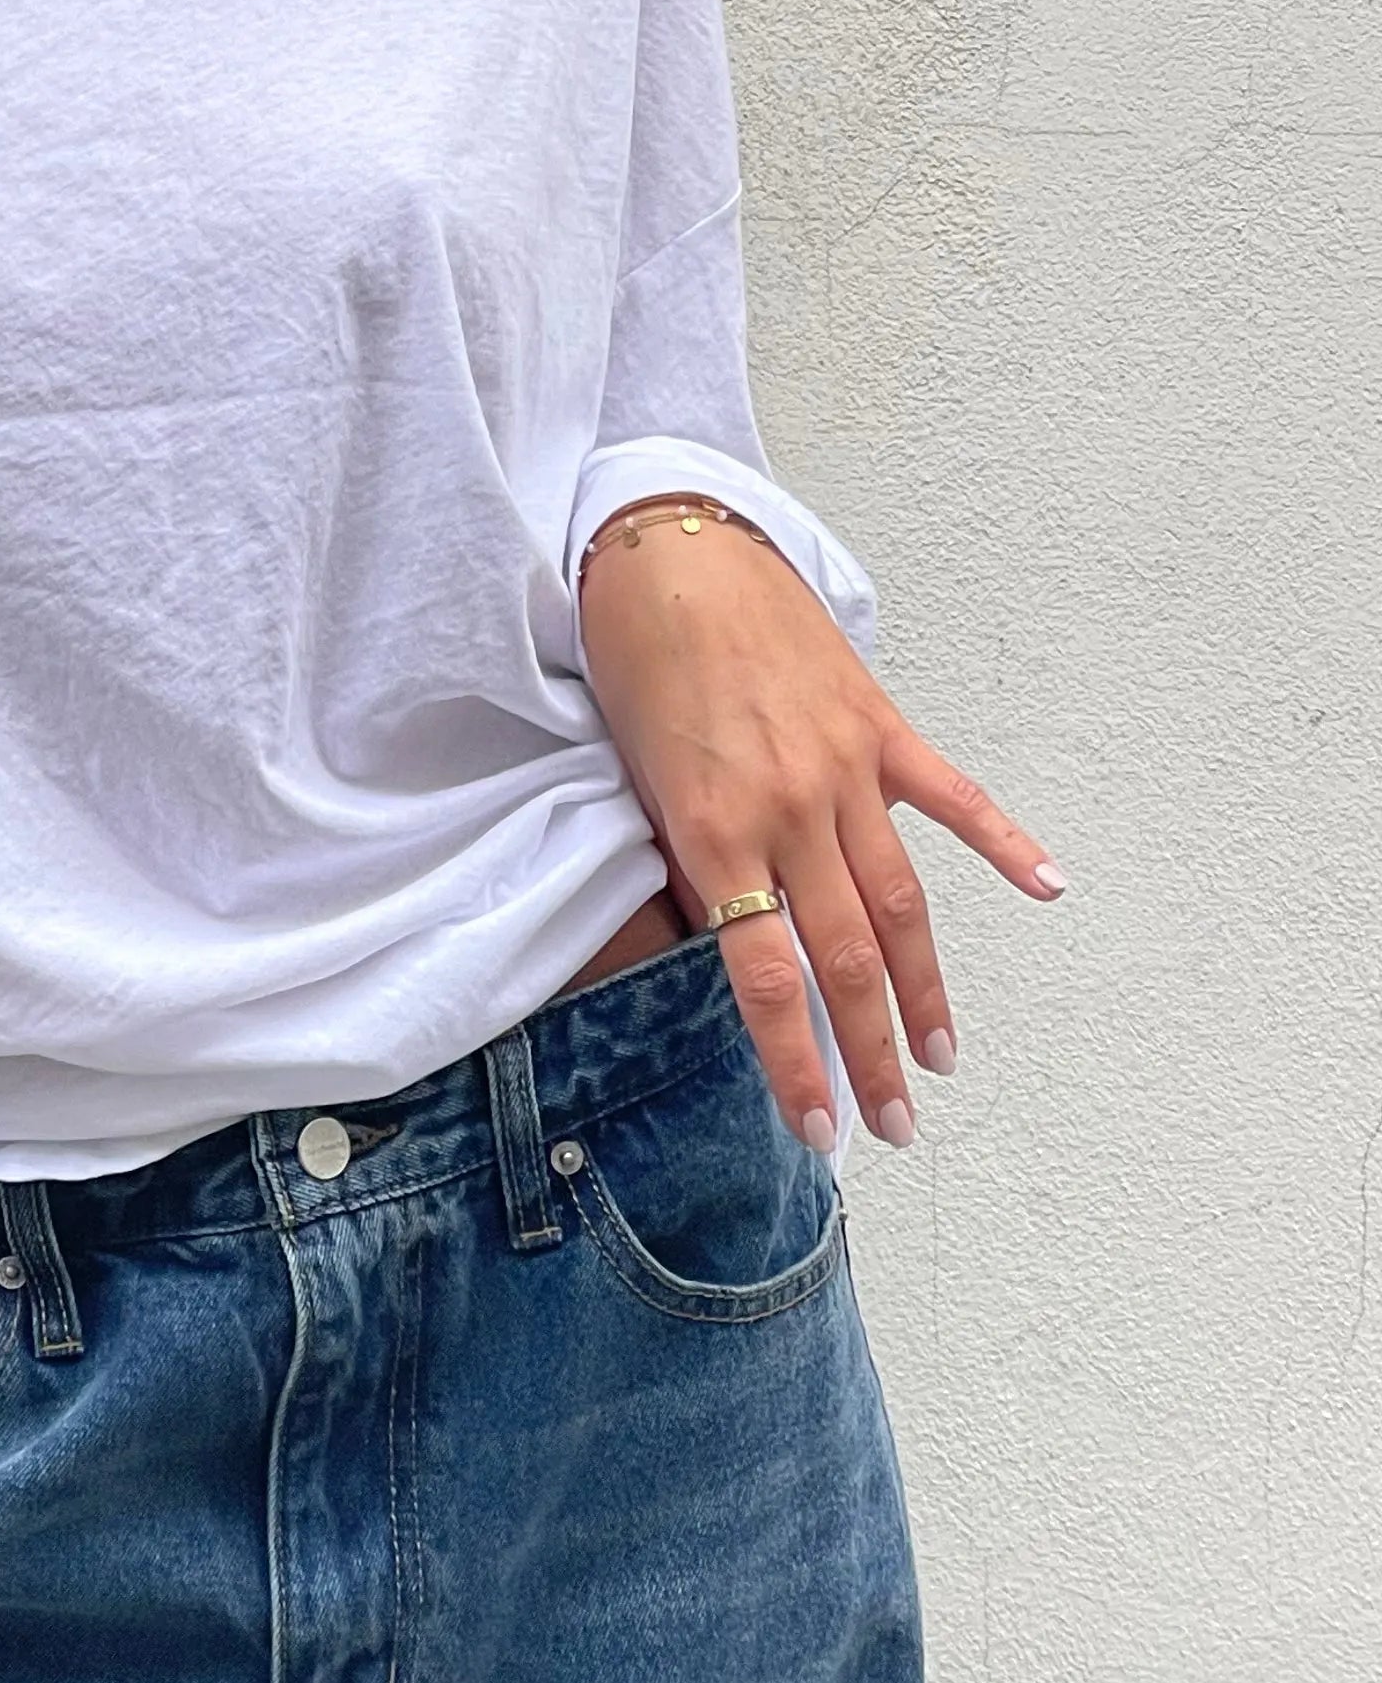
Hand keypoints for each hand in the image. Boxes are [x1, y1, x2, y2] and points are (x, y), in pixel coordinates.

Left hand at [577, 508, 1064, 1152]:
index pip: (765, 977)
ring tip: (939, 1057)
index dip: (796, 1063)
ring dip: (924, 988)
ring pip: (901, 900)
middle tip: (898, 1126)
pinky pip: (950, 794)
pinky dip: (1002, 841)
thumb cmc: (634, 663)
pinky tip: (1047, 887)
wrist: (668, 551)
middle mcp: (788, 807)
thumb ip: (692, 862)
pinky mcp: (878, 723)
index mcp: (716, 830)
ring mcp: (843, 766)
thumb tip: (731, 939)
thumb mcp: (638, 779)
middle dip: (871, 1052)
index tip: (820, 1131)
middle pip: (847, 957)